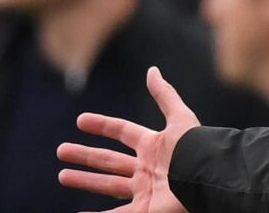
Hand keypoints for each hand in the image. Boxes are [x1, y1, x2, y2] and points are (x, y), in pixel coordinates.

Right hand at [58, 66, 198, 211]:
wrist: (208, 180)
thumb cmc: (196, 149)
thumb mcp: (180, 118)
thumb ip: (165, 95)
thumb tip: (152, 70)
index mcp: (153, 146)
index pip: (122, 132)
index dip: (102, 125)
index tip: (80, 120)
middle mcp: (146, 168)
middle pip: (109, 160)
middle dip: (85, 156)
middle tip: (60, 150)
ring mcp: (144, 191)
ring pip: (108, 185)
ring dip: (84, 181)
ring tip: (62, 176)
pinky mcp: (144, 211)